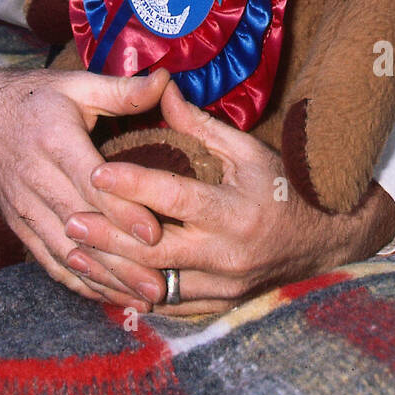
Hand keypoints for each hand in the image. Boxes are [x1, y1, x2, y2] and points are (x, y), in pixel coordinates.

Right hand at [0, 65, 174, 310]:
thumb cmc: (33, 99)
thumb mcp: (75, 84)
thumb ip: (122, 90)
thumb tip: (166, 80)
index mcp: (52, 140)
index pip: (90, 183)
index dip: (122, 209)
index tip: (155, 232)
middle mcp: (35, 179)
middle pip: (82, 226)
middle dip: (121, 258)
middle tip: (160, 283)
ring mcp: (25, 208)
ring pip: (67, 252)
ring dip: (105, 279)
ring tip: (144, 298)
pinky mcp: (20, 226)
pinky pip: (50, 261)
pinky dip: (80, 283)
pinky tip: (111, 297)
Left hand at [63, 83, 394, 315]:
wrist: (325, 240)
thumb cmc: (284, 187)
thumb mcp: (248, 151)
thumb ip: (201, 126)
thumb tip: (162, 88)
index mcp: (237, 212)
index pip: (177, 199)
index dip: (134, 185)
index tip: (95, 172)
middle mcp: (230, 256)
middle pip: (156, 252)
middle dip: (108, 237)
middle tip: (69, 219)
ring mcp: (225, 288)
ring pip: (157, 286)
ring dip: (112, 270)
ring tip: (74, 251)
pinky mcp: (220, 306)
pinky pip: (169, 306)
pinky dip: (134, 293)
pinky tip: (104, 280)